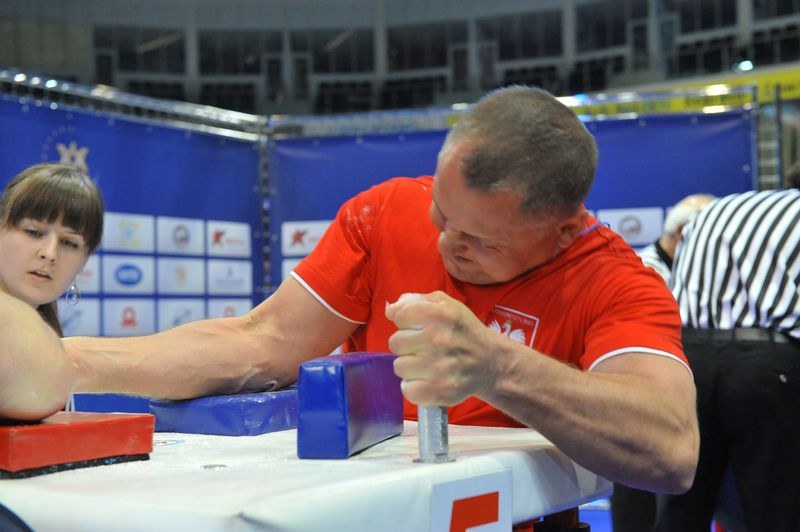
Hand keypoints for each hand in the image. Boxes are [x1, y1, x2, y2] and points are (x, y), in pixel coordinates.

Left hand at [385, 291, 503, 404]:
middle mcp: (437, 339)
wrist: (491, 362)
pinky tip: (427, 380)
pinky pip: (407, 390)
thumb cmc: (463, 331)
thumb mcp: (446, 305)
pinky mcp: (439, 391)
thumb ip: (416, 301)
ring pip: (399, 367)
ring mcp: (437, 367)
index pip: (399, 316)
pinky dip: (414, 387)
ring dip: (411, 366)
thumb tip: (391, 310)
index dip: (406, 322)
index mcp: (439, 314)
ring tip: (427, 364)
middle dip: (407, 345)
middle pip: (395, 343)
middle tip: (424, 347)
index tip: (419, 327)